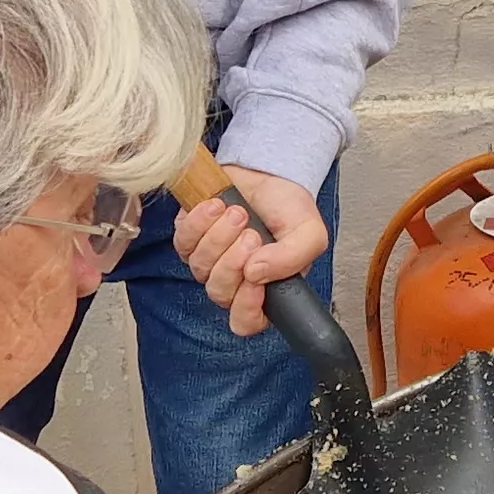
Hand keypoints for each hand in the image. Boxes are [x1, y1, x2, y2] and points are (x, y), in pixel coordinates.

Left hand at [175, 165, 331, 337]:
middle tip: (253, 234)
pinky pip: (184, 242)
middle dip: (234, 261)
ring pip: (201, 266)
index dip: (247, 307)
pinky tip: (218, 206)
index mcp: (265, 289)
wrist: (270, 171)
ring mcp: (209, 261)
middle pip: (220, 293)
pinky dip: (200, 222)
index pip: (246, 322)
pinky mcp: (189, 238)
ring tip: (240, 213)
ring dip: (220, 237)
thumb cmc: (288, 206)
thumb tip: (257, 273)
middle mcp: (234, 280)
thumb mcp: (309, 233)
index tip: (255, 279)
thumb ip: (293, 259)